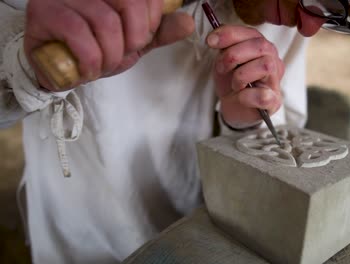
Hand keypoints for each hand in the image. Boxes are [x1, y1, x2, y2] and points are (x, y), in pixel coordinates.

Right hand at [24, 0, 194, 89]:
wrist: (59, 69)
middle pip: (131, 2)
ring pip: (106, 22)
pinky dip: (91, 59)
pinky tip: (88, 69)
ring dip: (111, 55)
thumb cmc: (97, 50)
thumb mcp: (133, 42)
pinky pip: (78, 33)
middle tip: (123, 53)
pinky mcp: (44, 12)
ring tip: (103, 65)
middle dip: (135, 39)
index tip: (141, 38)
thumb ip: (159, 32)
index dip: (152, 20)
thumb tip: (188, 22)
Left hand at [207, 25, 284, 127]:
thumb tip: (216, 36)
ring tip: (235, 84)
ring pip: (266, 65)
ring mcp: (275, 81)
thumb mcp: (224, 60)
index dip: (229, 34)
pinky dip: (247, 96)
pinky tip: (241, 97)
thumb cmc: (231, 81)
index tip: (210, 41)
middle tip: (221, 68)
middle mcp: (273, 61)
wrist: (233, 106)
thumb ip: (224, 46)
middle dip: (233, 55)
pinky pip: (263, 95)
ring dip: (241, 75)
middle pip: (260, 46)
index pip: (251, 32)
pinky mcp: (274, 101)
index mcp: (262, 48)